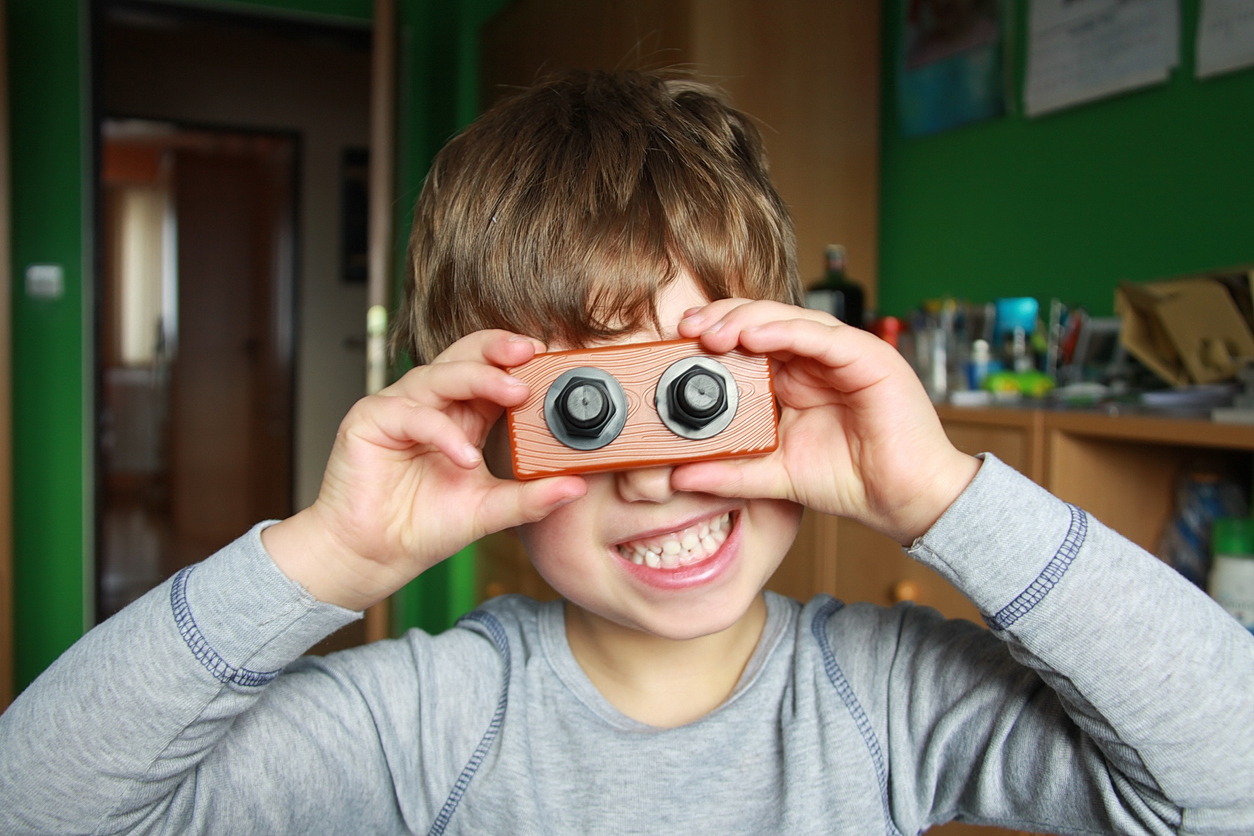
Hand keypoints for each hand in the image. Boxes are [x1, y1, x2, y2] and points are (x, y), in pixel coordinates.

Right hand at [262, 331, 586, 610]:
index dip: (520, 363)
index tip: (555, 362)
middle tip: (533, 353)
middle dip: (500, 349)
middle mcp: (431, 404)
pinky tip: (465, 456)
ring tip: (515, 393)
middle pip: (465, 356)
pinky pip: (413, 415)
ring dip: (481, 379)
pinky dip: (443, 433)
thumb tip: (576, 487)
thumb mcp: (489, 510)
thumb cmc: (423, 527)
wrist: (374, 557)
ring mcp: (399, 407)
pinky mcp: (370, 420)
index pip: (492, 372)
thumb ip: (530, 498)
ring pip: (441, 374)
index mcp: (462, 416)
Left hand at [672, 300, 978, 544]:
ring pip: (788, 320)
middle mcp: (817, 360)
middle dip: (722, 319)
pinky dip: (785, 331)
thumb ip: (730, 473)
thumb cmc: (852, 481)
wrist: (905, 501)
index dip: (713, 335)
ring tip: (713, 331)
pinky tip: (754, 337)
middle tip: (687, 329)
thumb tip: (680, 476)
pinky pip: (820, 336)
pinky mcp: (868, 357)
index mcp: (796, 379)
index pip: (748, 342)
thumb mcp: (776, 475)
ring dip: (746, 320)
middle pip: (763, 321)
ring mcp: (843, 354)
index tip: (677, 343)